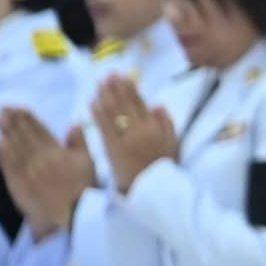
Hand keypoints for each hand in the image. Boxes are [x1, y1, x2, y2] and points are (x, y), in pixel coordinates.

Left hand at [0, 108, 96, 237]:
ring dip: (5, 131)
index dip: (27, 117)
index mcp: (56, 151)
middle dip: (13, 120)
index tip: (19, 107)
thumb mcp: (89, 160)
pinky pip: (8, 165)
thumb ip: (80, 141)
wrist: (75, 213)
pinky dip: (2, 153)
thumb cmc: (84, 186)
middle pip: (23, 135)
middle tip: (3, 108)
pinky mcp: (19, 184)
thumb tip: (74, 123)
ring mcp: (27, 171)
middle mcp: (39, 158)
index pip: (38, 129)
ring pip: (14, 147)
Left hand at [91, 75, 176, 194]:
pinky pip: (105, 127)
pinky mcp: (114, 149)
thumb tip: (157, 103)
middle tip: (107, 74)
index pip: (141, 102)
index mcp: (157, 127)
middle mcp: (143, 130)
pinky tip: (93, 103)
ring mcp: (128, 139)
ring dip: (106, 95)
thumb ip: (167, 123)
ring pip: (115, 112)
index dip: (130, 87)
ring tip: (99, 84)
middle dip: (116, 87)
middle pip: (126, 103)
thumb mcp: (173, 144)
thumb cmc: (162, 168)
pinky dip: (98, 113)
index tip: (122, 75)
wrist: (152, 191)